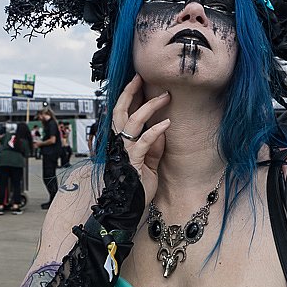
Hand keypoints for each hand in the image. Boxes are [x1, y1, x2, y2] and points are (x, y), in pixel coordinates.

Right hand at [110, 75, 170, 202]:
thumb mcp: (150, 161)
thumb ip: (153, 145)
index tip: (138, 80)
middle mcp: (119, 144)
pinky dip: (155, 131)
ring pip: (132, 122)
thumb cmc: (138, 186)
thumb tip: (161, 128)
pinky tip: (167, 123)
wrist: (128, 209)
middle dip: (130, 92)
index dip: (128, 96)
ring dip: (149, 107)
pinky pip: (143, 142)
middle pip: (120, 111)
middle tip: (140, 77)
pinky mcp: (132, 162)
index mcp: (121, 142)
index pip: (122, 114)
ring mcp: (124, 152)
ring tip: (165, 97)